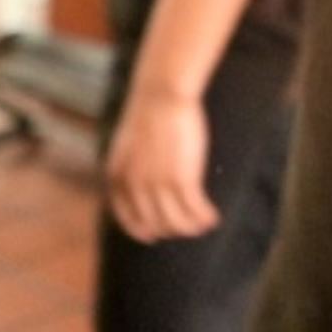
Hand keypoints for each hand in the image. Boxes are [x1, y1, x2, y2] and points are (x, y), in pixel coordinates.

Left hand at [105, 86, 218, 241]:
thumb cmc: (149, 113)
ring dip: (193, 227)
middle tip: (188, 226)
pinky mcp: (182, 180)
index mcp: (117, 177)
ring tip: (205, 224)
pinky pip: (195, 210)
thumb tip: (143, 184)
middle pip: (155, 223)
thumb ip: (130, 167)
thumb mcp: (128, 145)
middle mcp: (134, 186)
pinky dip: (205, 218)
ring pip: (177, 222)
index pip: (127, 218)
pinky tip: (213, 217)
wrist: (161, 95)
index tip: (153, 236)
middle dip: (173, 229)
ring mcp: (157, 185)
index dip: (140, 231)